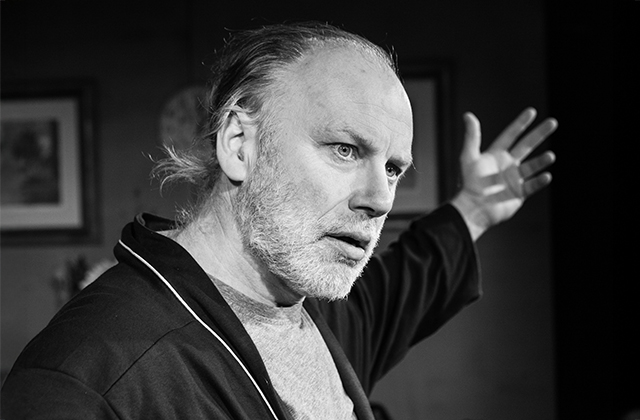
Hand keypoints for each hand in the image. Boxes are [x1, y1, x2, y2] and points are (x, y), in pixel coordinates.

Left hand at [451, 108, 556, 240]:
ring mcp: (514, 179)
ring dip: (541, 161)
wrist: (472, 208)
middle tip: (553, 122)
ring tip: (550, 156)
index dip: (520, 124)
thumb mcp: (468, 157)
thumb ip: (471, 137)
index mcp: (495, 155)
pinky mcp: (518, 193)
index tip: (531, 112)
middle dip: (539, 134)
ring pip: (532, 166)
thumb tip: (468, 115)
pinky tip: (546, 176)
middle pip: (526, 146)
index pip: (510, 135)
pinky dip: (539, 181)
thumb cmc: (468, 184)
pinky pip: (532, 185)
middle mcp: (507, 165)